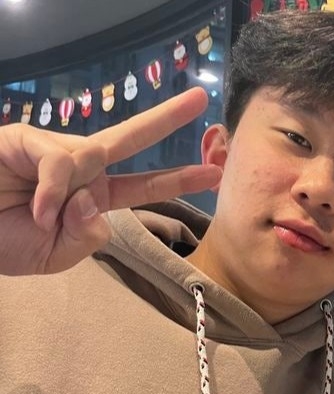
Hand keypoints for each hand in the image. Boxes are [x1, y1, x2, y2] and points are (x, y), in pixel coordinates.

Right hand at [0, 87, 221, 275]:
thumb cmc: (6, 243)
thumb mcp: (58, 255)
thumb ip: (88, 236)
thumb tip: (95, 202)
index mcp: (95, 197)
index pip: (145, 185)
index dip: (178, 178)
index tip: (213, 171)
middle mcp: (82, 169)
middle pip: (132, 138)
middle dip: (166, 118)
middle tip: (200, 99)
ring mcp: (56, 150)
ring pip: (93, 156)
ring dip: (71, 194)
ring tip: (40, 218)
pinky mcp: (28, 138)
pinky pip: (60, 161)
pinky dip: (51, 191)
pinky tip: (35, 209)